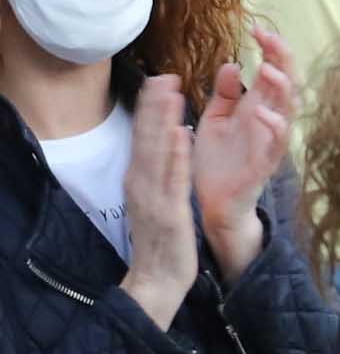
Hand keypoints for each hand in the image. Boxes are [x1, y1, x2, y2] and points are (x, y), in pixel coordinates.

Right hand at [118, 78, 199, 331]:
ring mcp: (153, 196)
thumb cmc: (162, 239)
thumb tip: (165, 148)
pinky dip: (176, 155)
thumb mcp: (157, 200)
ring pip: (158, 152)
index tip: (159, 82)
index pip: (145, 139)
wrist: (157, 279)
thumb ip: (159, 174)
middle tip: (163, 74)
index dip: (151, 111)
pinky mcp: (169, 211)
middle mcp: (142, 183)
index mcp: (142, 180)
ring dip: (164, 120)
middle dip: (155, 107)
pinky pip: (173, 178)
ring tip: (172, 92)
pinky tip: (182, 133)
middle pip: (147, 138)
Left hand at [190, 27, 296, 274]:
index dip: (270, 50)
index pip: (273, 71)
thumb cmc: (216, 160)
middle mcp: (269, 121)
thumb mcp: (215, 118)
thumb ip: (224, 94)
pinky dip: (273, 127)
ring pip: (288, 111)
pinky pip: (276, 144)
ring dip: (282, 90)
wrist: (212, 200)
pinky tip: (262, 112)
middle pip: (288, 84)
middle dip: (282, 60)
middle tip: (270, 39)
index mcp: (257, 106)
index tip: (257, 29)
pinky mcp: (264, 164)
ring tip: (269, 70)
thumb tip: (230, 64)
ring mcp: (270, 142)